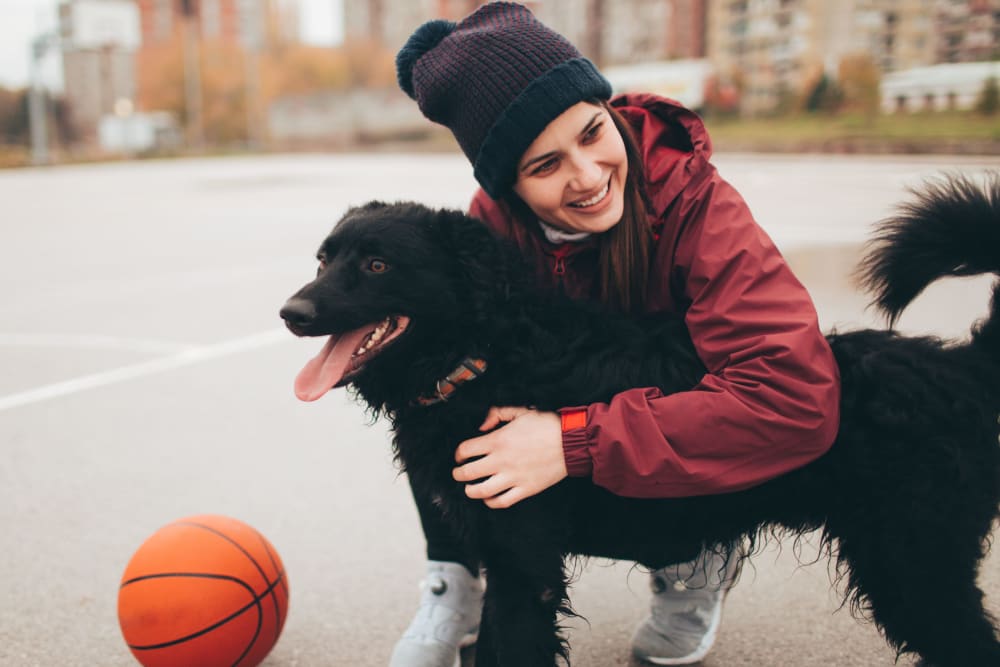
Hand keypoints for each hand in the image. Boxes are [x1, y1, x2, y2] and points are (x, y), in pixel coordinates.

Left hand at [452, 406, 566, 508]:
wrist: (571, 442)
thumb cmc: (546, 425)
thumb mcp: (520, 411)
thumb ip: (497, 414)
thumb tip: (482, 426)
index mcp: (498, 440)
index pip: (465, 450)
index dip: (457, 454)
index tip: (459, 457)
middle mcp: (501, 461)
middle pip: (467, 473)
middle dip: (458, 474)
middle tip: (458, 473)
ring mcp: (513, 477)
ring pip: (481, 491)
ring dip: (470, 491)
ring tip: (469, 488)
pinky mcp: (525, 489)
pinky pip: (502, 501)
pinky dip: (491, 502)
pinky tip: (489, 498)